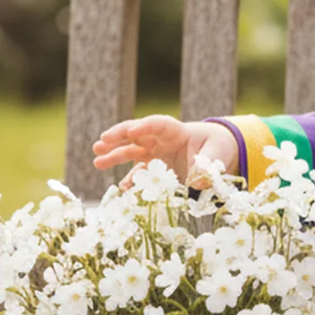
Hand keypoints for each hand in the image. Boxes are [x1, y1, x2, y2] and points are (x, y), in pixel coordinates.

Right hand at [92, 117, 238, 187]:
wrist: (215, 153)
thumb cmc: (216, 147)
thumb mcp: (218, 153)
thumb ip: (208, 165)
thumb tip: (199, 181)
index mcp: (175, 131)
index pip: (157, 124)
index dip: (144, 126)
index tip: (132, 131)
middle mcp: (160, 141)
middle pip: (135, 135)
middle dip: (117, 137)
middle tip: (100, 143)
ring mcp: (154, 154)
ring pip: (130, 152)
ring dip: (114, 156)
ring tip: (97, 162)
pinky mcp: (154, 170)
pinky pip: (138, 175)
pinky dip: (130, 182)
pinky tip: (122, 189)